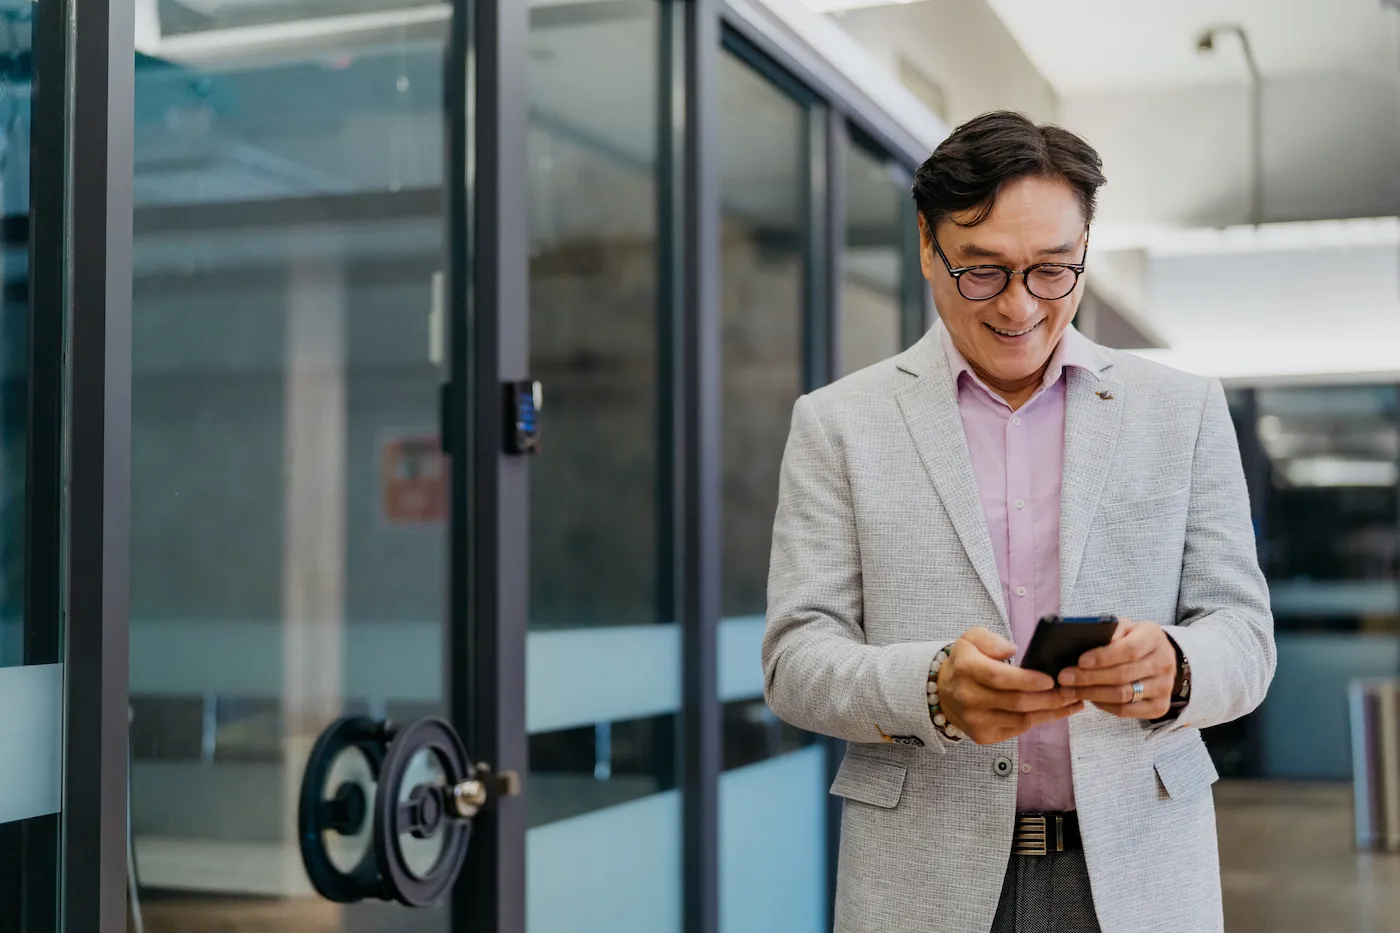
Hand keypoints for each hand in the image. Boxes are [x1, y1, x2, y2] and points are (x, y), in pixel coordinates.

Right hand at [938, 627, 1083, 744]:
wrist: (942, 693)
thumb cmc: (965, 663)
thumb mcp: (971, 639)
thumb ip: (990, 639)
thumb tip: (1011, 649)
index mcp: (965, 669)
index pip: (999, 677)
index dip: (1026, 680)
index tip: (1050, 679)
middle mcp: (968, 697)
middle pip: (1015, 701)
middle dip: (1048, 698)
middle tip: (1070, 690)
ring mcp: (975, 720)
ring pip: (1021, 719)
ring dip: (1050, 712)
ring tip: (1071, 701)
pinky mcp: (983, 735)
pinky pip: (1018, 729)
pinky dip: (1040, 721)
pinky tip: (1055, 712)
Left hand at [1058, 620, 1176, 719]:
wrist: (1160, 657)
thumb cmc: (1133, 639)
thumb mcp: (1124, 627)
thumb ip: (1108, 632)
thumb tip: (1083, 643)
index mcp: (1154, 638)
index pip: (1129, 650)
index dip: (1103, 657)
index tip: (1079, 661)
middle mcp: (1164, 663)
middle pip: (1123, 675)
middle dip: (1089, 678)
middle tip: (1064, 678)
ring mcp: (1164, 687)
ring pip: (1123, 695)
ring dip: (1092, 694)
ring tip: (1069, 691)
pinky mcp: (1160, 706)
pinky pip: (1127, 711)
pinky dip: (1104, 706)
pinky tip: (1089, 699)